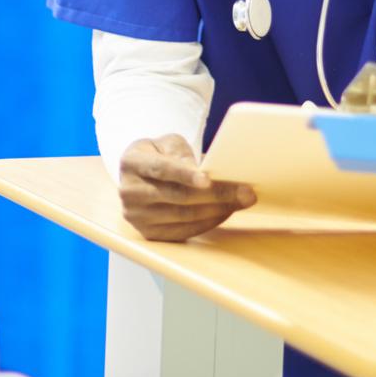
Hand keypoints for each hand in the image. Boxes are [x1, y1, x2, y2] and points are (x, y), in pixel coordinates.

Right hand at [117, 134, 254, 241]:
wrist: (139, 176)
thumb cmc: (158, 155)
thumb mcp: (166, 143)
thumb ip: (182, 153)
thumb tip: (207, 171)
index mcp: (131, 163)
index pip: (161, 170)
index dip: (185, 175)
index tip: (209, 179)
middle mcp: (129, 191)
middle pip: (177, 196)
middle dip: (216, 194)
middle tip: (245, 192)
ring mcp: (137, 216)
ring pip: (183, 216)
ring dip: (217, 209)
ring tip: (242, 201)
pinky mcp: (148, 233)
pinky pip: (184, 231)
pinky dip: (209, 222)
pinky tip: (225, 212)